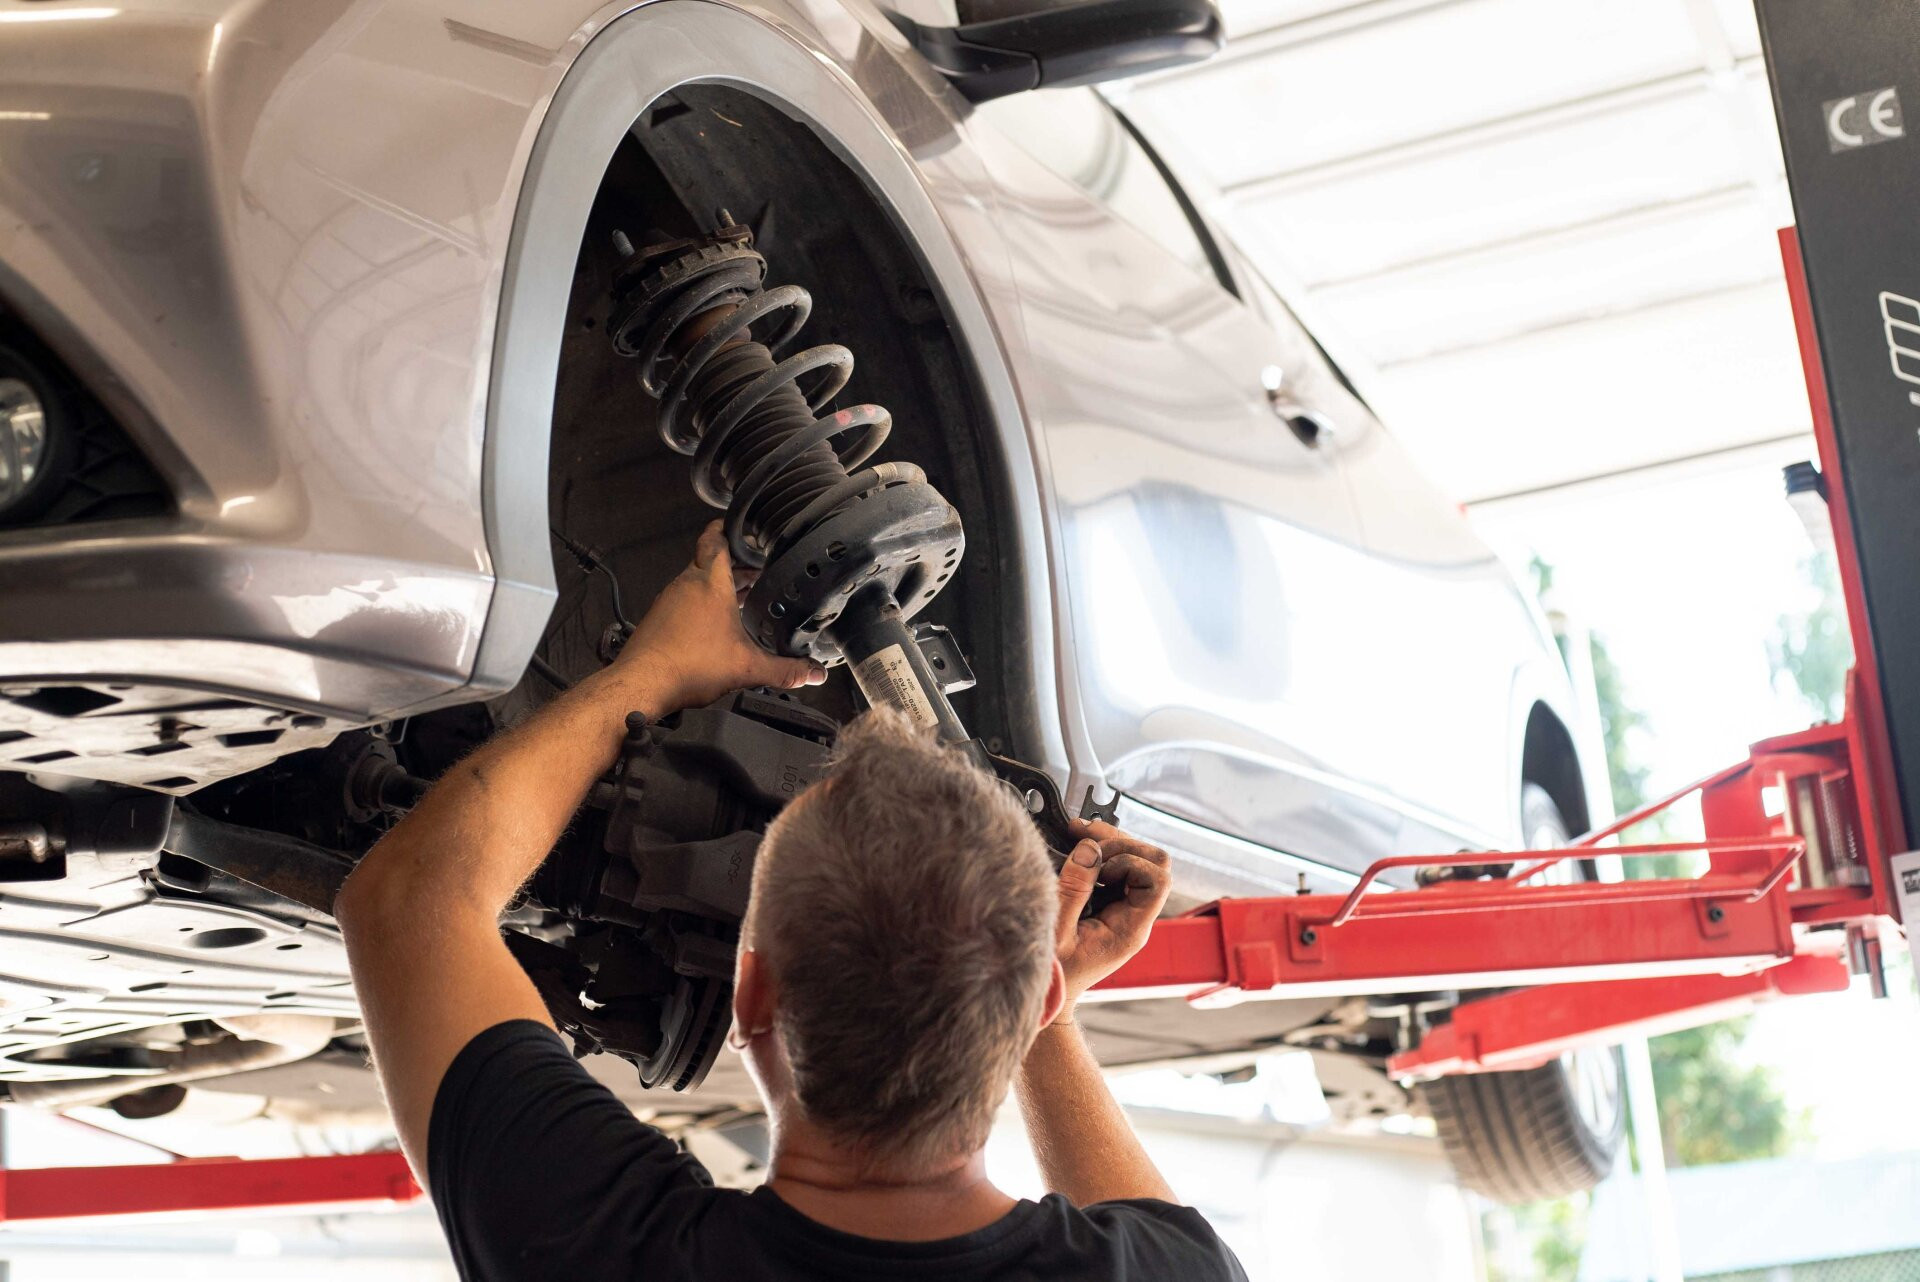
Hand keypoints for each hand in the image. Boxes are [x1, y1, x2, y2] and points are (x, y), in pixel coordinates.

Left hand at [612, 522, 826, 712]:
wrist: (642, 683)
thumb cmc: (688, 666)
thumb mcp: (747, 669)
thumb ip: (785, 670)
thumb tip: (814, 674)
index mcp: (711, 584)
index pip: (716, 540)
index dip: (729, 529)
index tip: (742, 528)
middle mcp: (688, 584)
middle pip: (710, 561)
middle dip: (734, 565)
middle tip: (756, 572)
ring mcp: (669, 599)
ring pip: (696, 581)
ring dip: (717, 587)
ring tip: (740, 601)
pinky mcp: (658, 617)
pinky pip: (682, 601)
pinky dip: (699, 606)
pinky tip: (713, 627)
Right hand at [1049, 819, 1171, 1019]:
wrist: (1048, 997)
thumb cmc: (1053, 977)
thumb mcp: (1056, 932)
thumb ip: (1073, 891)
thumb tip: (1088, 850)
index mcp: (1130, 929)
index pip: (1157, 880)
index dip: (1129, 861)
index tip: (1097, 865)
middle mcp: (1134, 918)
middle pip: (1153, 863)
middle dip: (1120, 842)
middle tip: (1083, 835)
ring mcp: (1124, 910)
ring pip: (1137, 860)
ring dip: (1109, 843)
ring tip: (1075, 834)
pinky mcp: (1109, 905)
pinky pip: (1117, 870)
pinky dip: (1099, 853)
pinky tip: (1076, 847)